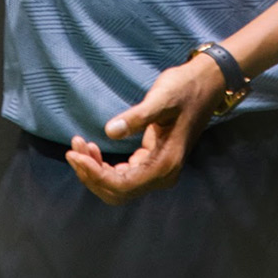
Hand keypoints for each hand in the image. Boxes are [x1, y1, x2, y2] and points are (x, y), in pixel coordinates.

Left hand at [63, 55, 227, 204]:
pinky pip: (122, 175)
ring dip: (94, 170)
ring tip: (78, 144)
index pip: (122, 184)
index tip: (74, 154)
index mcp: (165, 165)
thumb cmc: (183, 90)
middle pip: (117, 191)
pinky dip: (103, 166)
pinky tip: (91, 147)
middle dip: (91, 174)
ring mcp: (157, 172)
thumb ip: (137, 117)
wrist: (204, 85)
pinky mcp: (151, 163)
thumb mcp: (160, 99)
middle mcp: (162, 176)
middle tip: (72, 148)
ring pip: (117, 186)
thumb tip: (110, 131)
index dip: (95, 174)